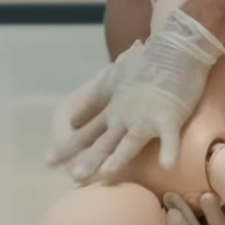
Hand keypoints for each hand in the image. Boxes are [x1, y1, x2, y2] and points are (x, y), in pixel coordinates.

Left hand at [53, 9, 224, 181]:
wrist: (175, 47)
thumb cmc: (145, 63)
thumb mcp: (112, 79)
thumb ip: (93, 101)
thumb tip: (71, 121)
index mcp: (112, 109)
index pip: (87, 132)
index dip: (68, 146)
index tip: (49, 162)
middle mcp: (125, 115)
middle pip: (105, 142)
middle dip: (89, 159)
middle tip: (73, 177)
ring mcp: (146, 116)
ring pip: (131, 141)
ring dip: (120, 157)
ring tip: (106, 174)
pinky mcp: (169, 115)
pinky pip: (170, 136)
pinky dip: (169, 150)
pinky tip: (166, 165)